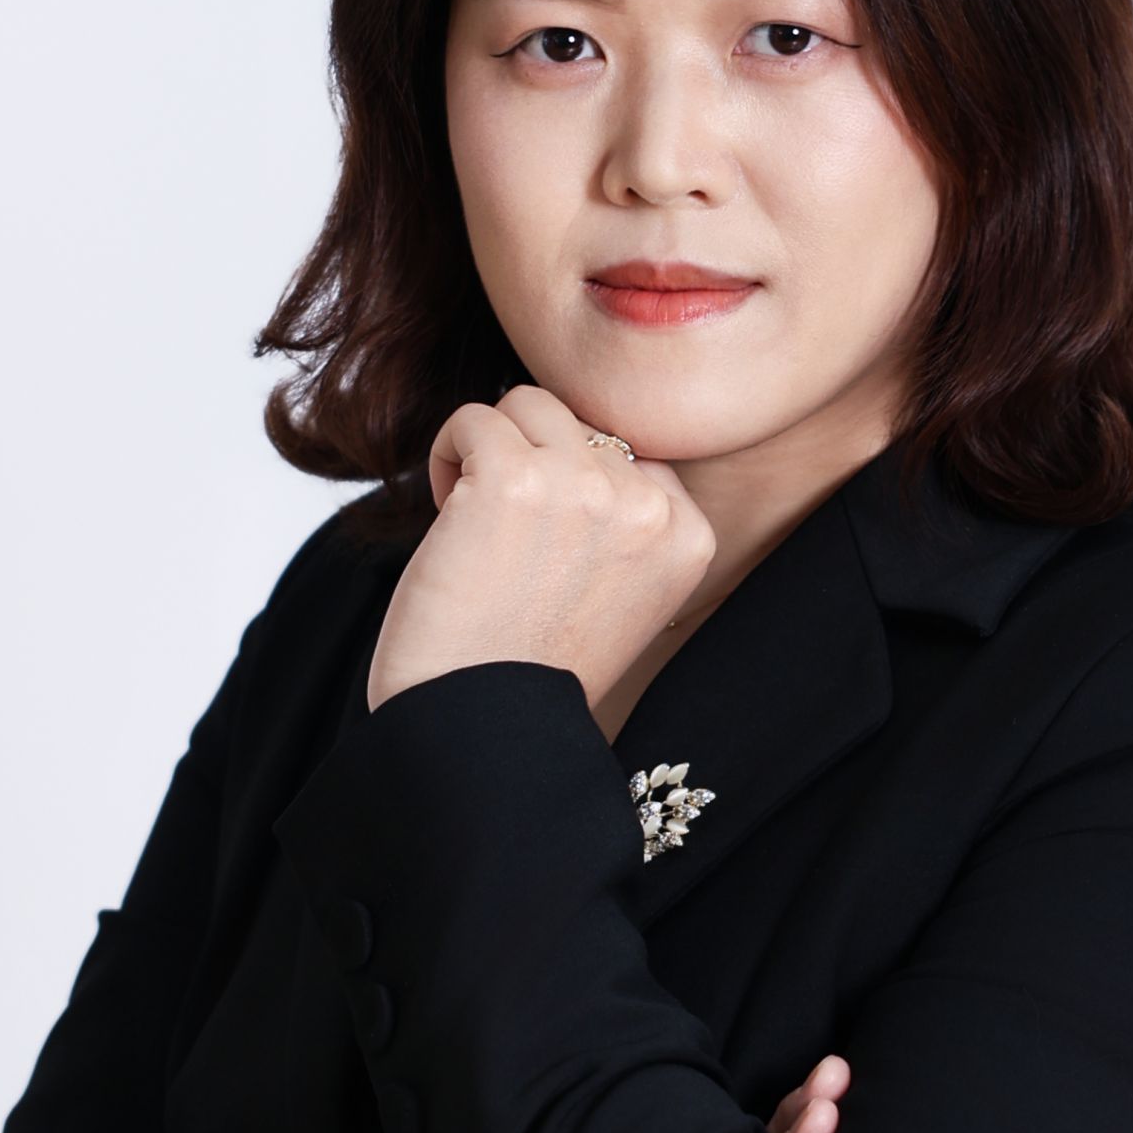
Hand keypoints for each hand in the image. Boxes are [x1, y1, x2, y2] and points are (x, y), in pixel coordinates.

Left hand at [366, 385, 716, 715]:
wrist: (477, 728)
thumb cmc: (531, 669)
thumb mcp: (621, 596)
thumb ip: (623, 522)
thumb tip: (582, 436)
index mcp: (688, 537)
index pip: (632, 455)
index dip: (576, 487)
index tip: (549, 549)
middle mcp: (647, 506)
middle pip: (580, 423)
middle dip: (531, 464)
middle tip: (504, 539)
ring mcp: (583, 486)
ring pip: (527, 403)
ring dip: (489, 450)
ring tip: (471, 517)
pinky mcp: (512, 478)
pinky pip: (473, 418)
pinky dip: (448, 457)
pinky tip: (444, 517)